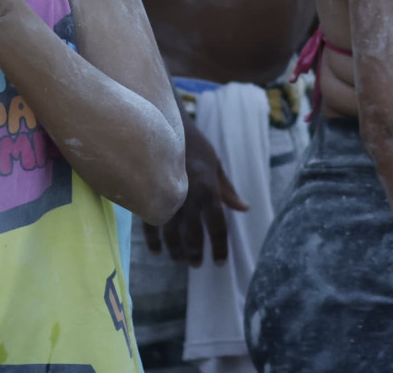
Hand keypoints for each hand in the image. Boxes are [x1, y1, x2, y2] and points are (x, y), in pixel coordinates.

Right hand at [144, 115, 248, 266]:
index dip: (219, 246)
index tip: (220, 263)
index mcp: (208, 188)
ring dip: (175, 250)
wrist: (164, 126)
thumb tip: (244, 208)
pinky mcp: (147, 195)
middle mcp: (189, 195)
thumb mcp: (216, 165)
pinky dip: (154, 240)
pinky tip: (158, 252)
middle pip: (193, 233)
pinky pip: (150, 224)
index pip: (217, 224)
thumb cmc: (195, 145)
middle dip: (195, 252)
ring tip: (180, 261)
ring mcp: (166, 196)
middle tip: (197, 265)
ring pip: (171, 233)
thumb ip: (227, 190)